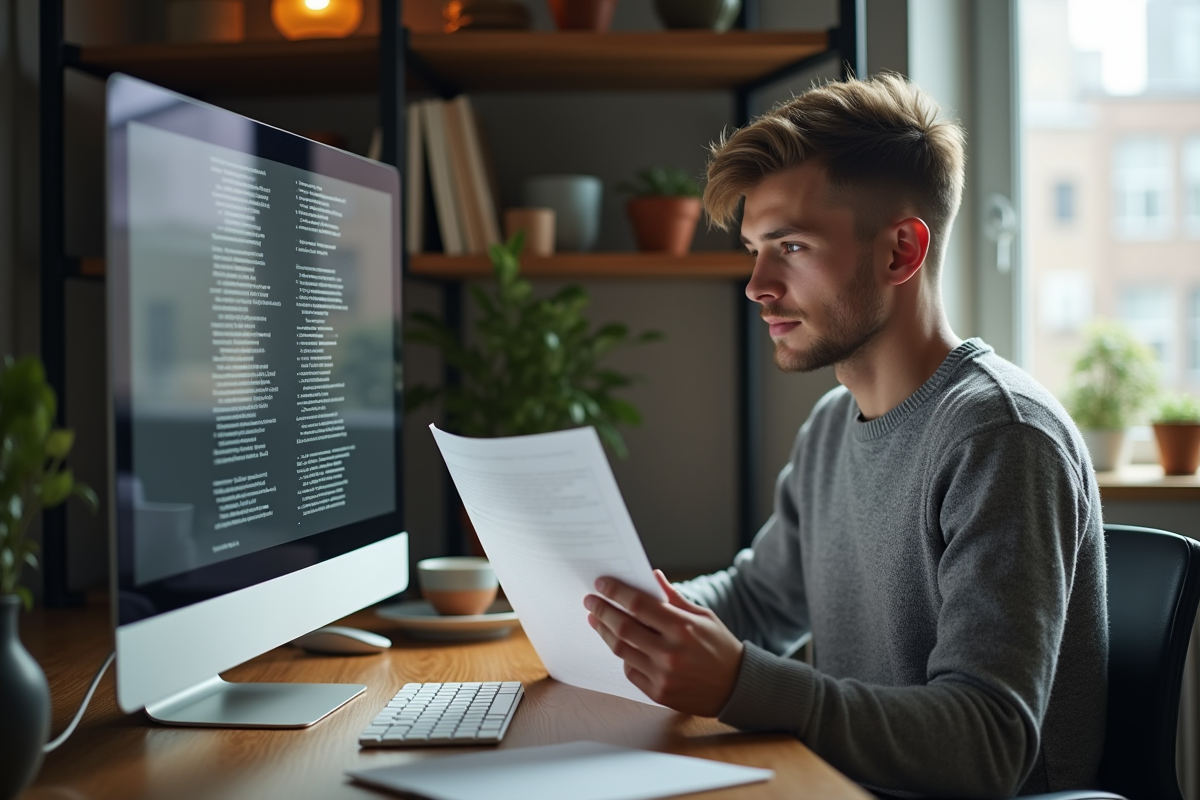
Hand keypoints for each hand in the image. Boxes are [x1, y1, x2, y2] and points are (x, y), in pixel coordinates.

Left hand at [584, 569, 743, 716]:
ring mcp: (662, 675)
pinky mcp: (658, 693)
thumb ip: (674, 598)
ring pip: (621, 650)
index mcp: (682, 627)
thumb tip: (652, 576)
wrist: (736, 687)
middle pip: (623, 628)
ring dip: (605, 632)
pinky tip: (620, 644)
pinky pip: (630, 671)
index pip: (639, 605)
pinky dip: (624, 656)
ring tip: (597, 620)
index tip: (602, 584)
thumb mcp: (703, 616)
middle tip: (590, 601)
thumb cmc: (720, 647)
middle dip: (602, 611)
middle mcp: (670, 652)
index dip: (616, 592)